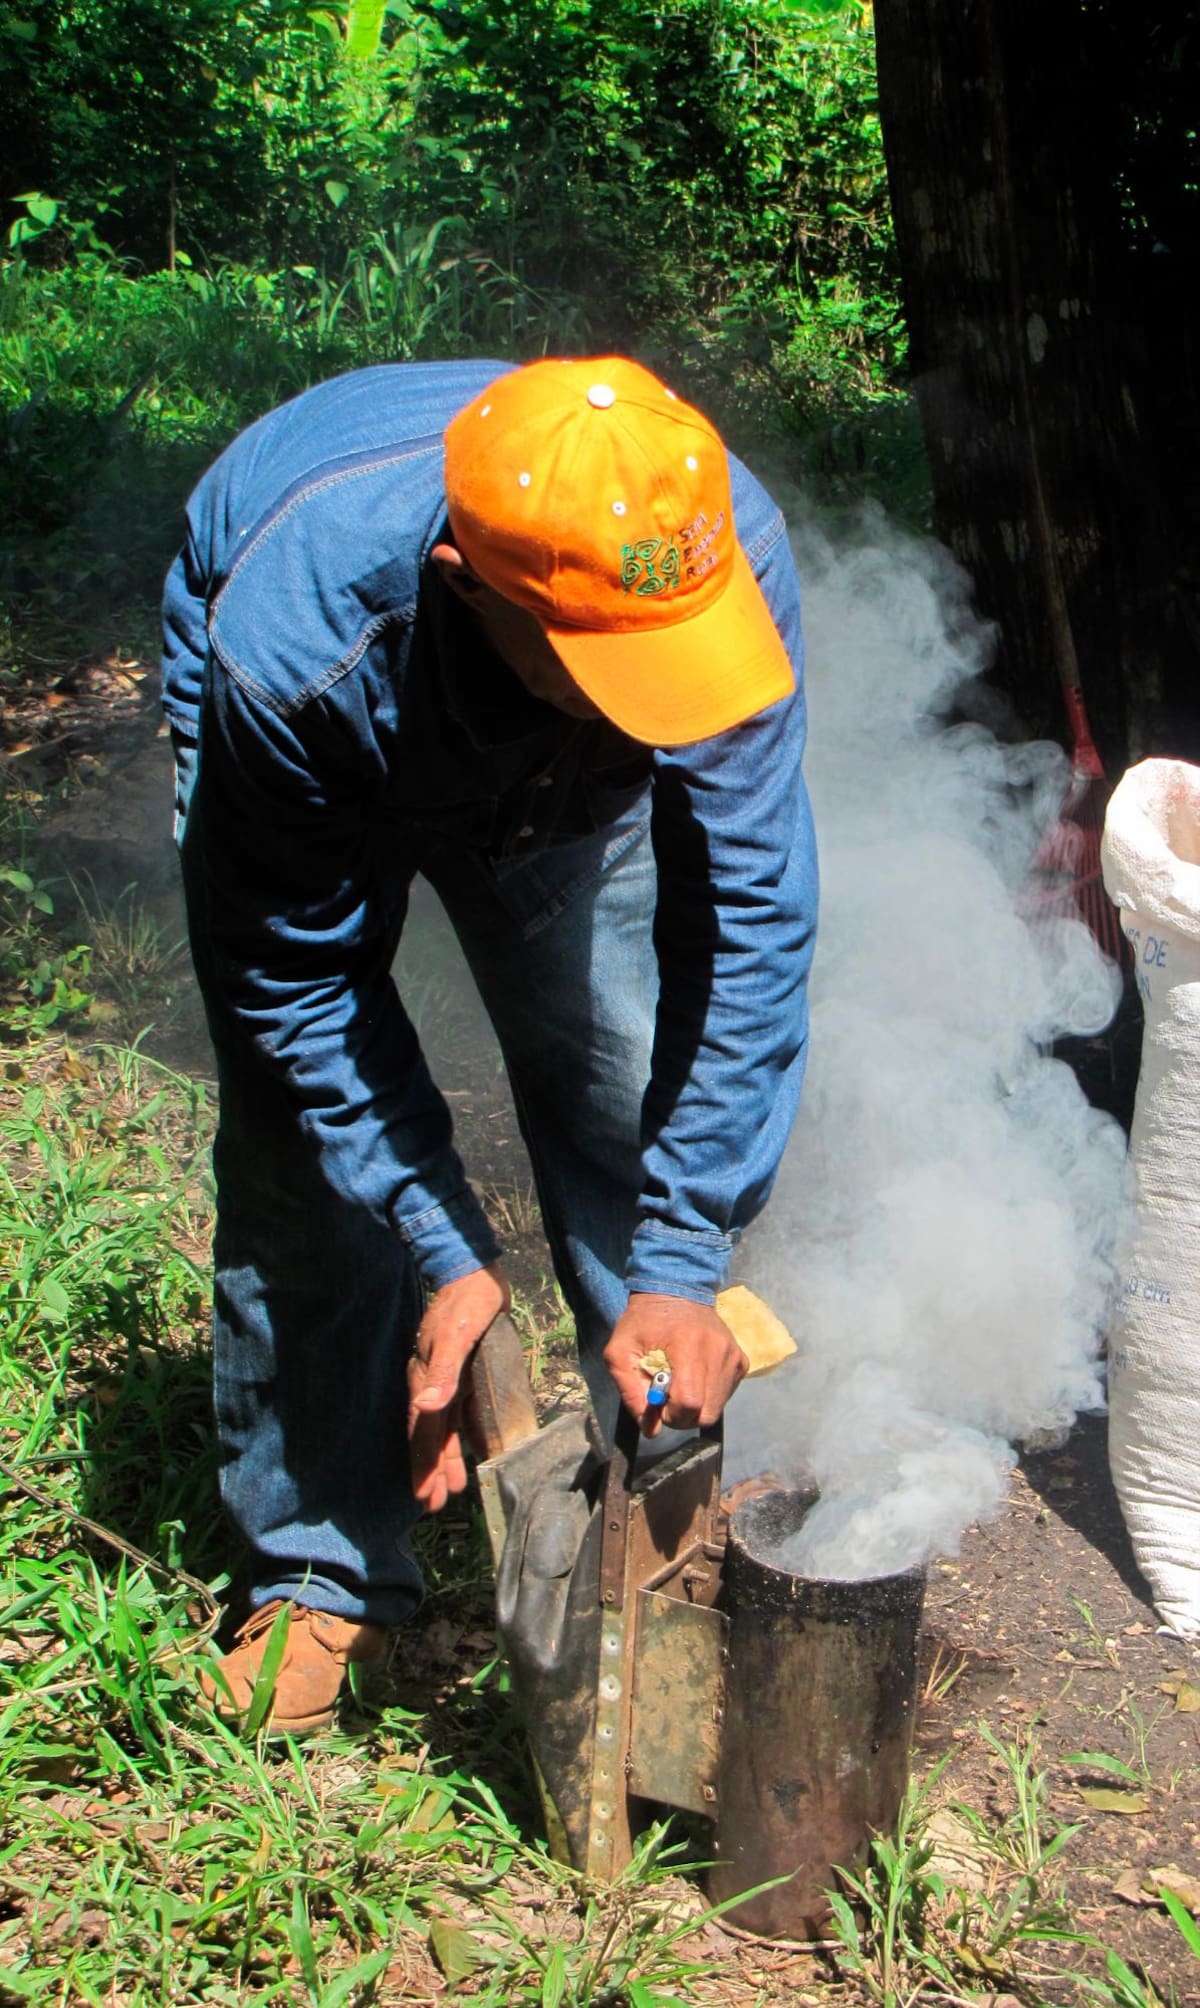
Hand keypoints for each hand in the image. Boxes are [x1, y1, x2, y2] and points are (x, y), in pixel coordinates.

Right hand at [408, 1263, 509, 1511]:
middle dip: (432, 1470)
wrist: (474, 1272)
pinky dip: (461, 1435)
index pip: (422, 1432)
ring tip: (451, 1489)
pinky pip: (458, 1413)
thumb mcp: (456, 1337)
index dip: (423, 1464)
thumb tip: (424, 1408)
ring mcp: (447, 1379)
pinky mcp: (463, 1372)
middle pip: (430, 1436)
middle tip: (433, 1505)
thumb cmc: (466, 1304)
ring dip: (447, 1458)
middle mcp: (432, 1383)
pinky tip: (469, 1450)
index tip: (423, 1496)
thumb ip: (442, 1374)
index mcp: (425, 1378)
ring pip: (444, 1429)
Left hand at [603, 1292, 748, 1435]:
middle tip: (668, 1400)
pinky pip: (726, 1394)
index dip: (671, 1415)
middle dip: (683, 1417)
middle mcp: (718, 1351)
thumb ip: (630, 1391)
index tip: (659, 1405)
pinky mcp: (741, 1360)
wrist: (677, 1290)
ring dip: (697, 1407)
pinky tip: (695, 1378)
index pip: (689, 1402)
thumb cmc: (644, 1321)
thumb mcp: (620, 1351)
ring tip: (680, 1385)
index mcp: (688, 1346)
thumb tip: (651, 1429)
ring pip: (718, 1407)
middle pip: (706, 1412)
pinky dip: (709, 1395)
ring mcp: (734, 1355)